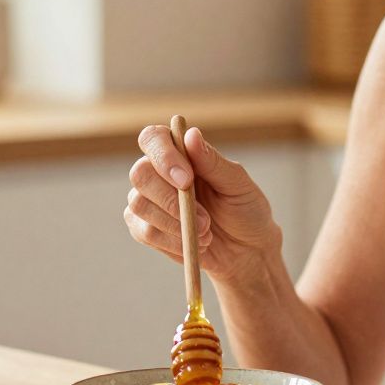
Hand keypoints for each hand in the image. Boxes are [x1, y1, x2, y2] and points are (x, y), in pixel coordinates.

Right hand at [125, 125, 281, 283]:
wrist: (245, 250)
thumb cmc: (244, 210)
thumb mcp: (237, 185)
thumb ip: (212, 162)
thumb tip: (191, 134)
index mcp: (181, 153)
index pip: (153, 138)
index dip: (163, 156)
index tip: (186, 179)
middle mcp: (158, 172)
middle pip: (140, 173)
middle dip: (170, 199)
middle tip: (204, 220)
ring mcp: (148, 200)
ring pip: (139, 204)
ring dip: (174, 224)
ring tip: (206, 233)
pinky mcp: (144, 228)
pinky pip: (144, 232)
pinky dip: (171, 241)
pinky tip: (194, 244)